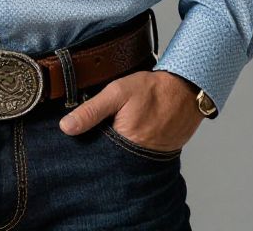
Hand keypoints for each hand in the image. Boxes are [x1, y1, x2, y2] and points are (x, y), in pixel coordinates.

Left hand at [58, 69, 203, 150]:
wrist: (186, 92)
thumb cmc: (152, 91)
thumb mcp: (117, 93)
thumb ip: (91, 110)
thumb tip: (66, 127)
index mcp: (121, 146)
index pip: (92, 153)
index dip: (81, 144)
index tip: (71, 138)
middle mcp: (132, 160)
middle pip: (104, 159)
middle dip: (95, 148)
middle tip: (89, 131)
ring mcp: (144, 161)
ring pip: (117, 159)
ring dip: (110, 148)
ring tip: (107, 131)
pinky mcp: (152, 158)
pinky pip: (132, 157)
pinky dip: (125, 147)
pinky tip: (122, 134)